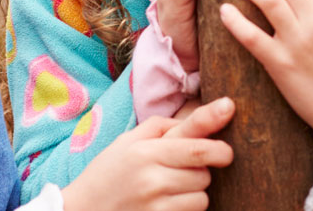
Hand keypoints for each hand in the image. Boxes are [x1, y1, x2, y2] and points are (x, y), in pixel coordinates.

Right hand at [61, 97, 234, 210]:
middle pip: (204, 171)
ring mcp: (157, 205)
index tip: (230, 111)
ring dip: (195, 190)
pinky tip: (167, 202)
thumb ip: (161, 126)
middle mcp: (152, 179)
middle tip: (188, 166)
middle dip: (203, 167)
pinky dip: (187, 206)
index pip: (193, 144)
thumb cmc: (108, 173)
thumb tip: (197, 118)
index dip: (216, 132)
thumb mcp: (127, 142)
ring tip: (169, 187)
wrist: (82, 210)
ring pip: (203, 194)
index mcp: (145, 152)